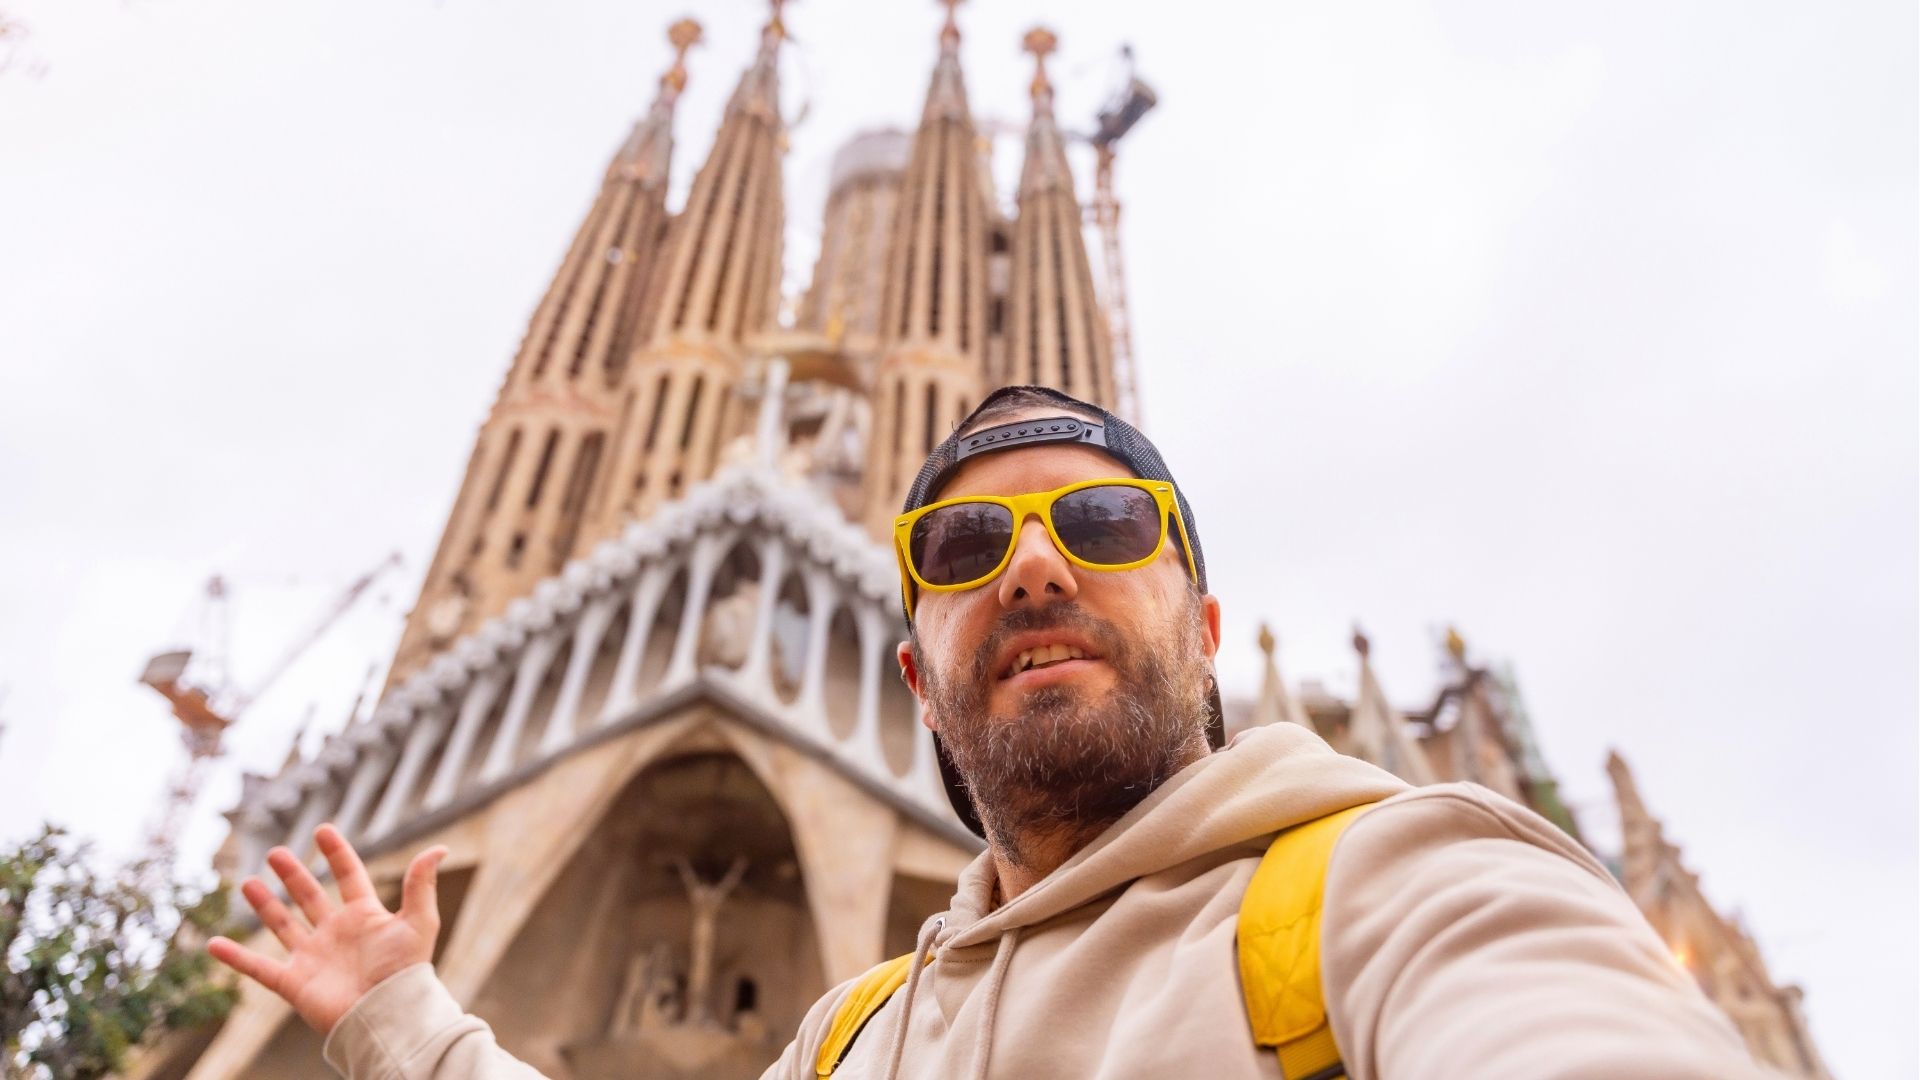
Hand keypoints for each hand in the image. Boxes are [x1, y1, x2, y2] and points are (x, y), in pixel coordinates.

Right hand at [207, 824, 448, 1034]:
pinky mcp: (294, 983)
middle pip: (310, 897)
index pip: (349, 876)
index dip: (336, 854)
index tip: (322, 829)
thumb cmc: (405, 972)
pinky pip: (259, 968)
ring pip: (283, 926)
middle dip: (293, 875)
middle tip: (275, 852)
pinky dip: (235, 957)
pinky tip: (213, 943)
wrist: (386, 1016)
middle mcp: (336, 934)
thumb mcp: (417, 922)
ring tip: (247, 883)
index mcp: (365, 917)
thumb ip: (421, 885)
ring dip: (264, 905)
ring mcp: (313, 957)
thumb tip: (439, 849)